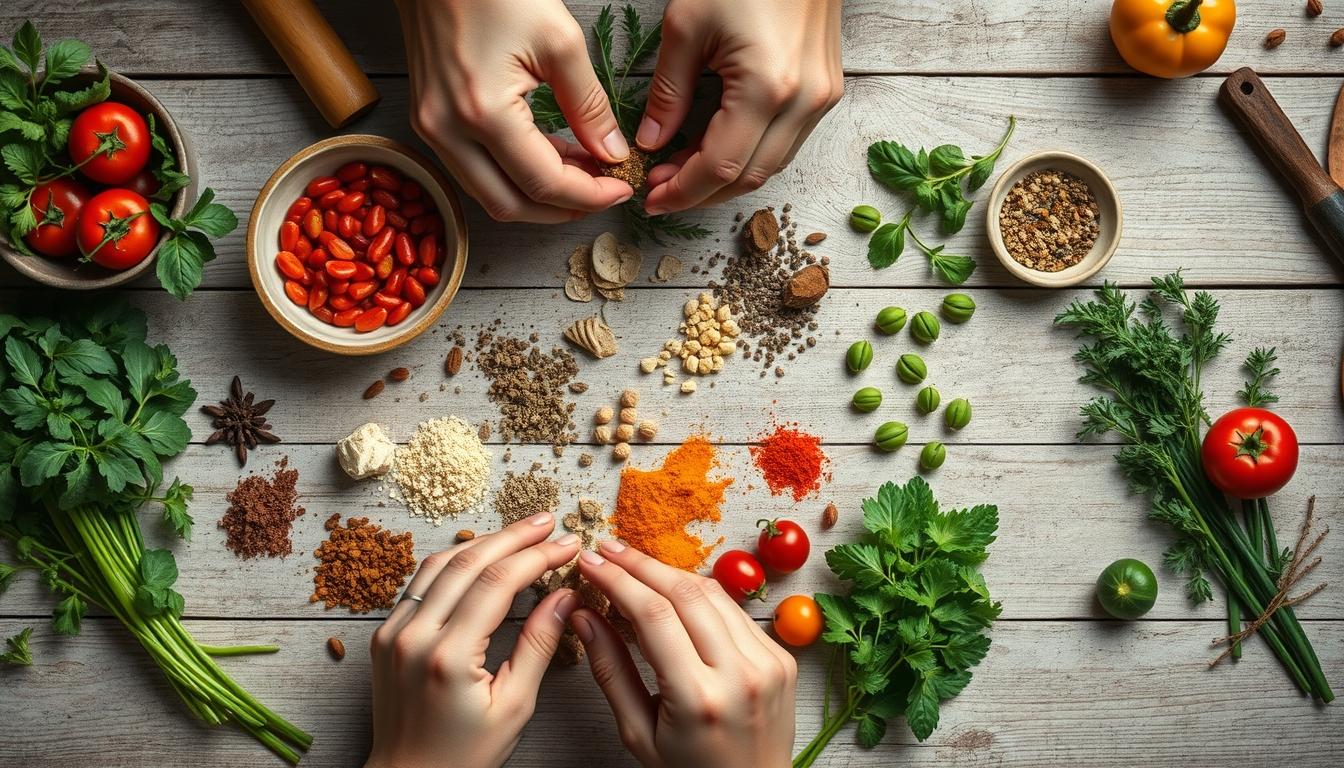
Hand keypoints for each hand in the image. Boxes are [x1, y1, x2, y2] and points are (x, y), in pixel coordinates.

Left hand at [365, 512, 581, 767]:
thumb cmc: (464, 756)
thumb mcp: (515, 706)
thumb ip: (539, 644)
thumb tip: (565, 595)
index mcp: (448, 657)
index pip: (498, 583)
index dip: (537, 556)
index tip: (567, 544)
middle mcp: (413, 636)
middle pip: (469, 562)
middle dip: (514, 536)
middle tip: (548, 521)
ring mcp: (392, 632)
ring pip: (440, 563)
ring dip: (483, 541)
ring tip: (521, 532)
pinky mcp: (383, 634)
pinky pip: (421, 582)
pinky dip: (454, 561)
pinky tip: (481, 555)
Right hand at [395, 0, 633, 222]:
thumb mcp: (559, 41)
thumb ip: (589, 106)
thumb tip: (613, 152)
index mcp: (482, 112)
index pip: (543, 183)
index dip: (590, 195)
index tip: (623, 187)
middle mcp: (447, 131)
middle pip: (511, 205)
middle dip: (564, 208)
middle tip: (605, 190)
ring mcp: (432, 129)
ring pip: (490, 194)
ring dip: (538, 195)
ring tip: (582, 174)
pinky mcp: (429, 122)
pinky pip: (475, 170)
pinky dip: (514, 175)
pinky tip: (549, 156)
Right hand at [573, 541, 797, 767]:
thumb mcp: (638, 733)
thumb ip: (610, 671)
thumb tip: (584, 616)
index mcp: (699, 699)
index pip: (653, 616)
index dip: (618, 581)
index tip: (591, 563)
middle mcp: (740, 675)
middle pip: (685, 594)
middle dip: (641, 565)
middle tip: (608, 551)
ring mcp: (769, 663)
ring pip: (713, 593)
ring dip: (670, 572)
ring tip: (634, 564)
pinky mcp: (783, 658)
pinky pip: (735, 611)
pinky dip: (700, 594)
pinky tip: (673, 590)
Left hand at [639, 0, 843, 214]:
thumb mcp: (687, 27)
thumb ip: (667, 93)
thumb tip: (650, 142)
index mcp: (768, 88)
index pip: (720, 165)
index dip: (682, 191)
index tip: (650, 197)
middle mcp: (803, 103)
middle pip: (747, 177)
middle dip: (699, 193)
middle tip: (658, 191)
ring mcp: (821, 99)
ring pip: (769, 167)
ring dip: (723, 179)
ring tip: (680, 173)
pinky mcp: (825, 92)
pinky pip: (784, 144)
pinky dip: (747, 156)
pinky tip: (714, 150)